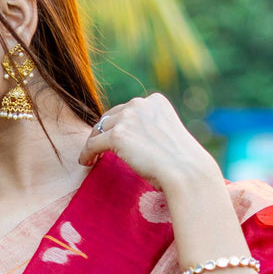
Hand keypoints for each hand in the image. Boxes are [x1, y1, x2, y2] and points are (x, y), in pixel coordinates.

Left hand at [79, 94, 223, 197]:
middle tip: (98, 147)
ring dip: (94, 143)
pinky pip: (92, 144)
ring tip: (91, 156)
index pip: (128, 109)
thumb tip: (133, 138)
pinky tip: (86, 162)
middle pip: (111, 116)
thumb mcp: (168, 134)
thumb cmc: (182, 162)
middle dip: (104, 131)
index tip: (114, 138)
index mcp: (156, 101)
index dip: (118, 124)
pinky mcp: (117, 135)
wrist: (186, 173)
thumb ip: (151, 128)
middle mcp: (141, 103)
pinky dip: (87, 153)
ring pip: (99, 129)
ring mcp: (128, 118)